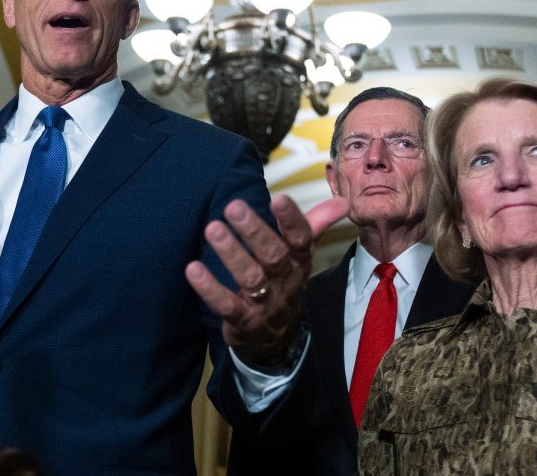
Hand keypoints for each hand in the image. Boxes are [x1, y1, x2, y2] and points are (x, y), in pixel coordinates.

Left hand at [186, 194, 348, 365]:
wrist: (276, 338)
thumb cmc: (283, 282)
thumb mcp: (301, 256)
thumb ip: (314, 225)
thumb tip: (342, 200)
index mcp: (299, 261)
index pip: (301, 238)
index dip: (291, 219)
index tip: (278, 198)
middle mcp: (285, 281)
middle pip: (273, 255)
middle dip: (254, 230)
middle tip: (233, 206)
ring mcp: (265, 303)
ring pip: (250, 278)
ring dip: (231, 253)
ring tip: (212, 228)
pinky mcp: (243, 321)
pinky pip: (227, 305)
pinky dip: (210, 288)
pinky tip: (193, 269)